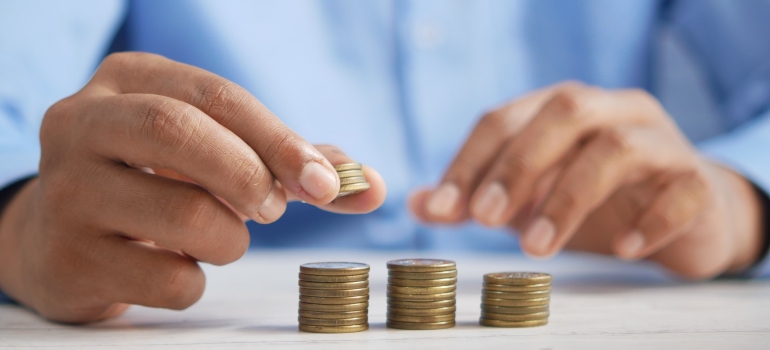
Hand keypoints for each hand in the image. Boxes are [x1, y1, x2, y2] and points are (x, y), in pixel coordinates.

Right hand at [0, 53, 385, 322]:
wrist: (59, 236)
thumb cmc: (155, 182)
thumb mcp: (212, 151)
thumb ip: (291, 162)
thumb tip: (370, 186)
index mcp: (128, 81)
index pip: (216, 96)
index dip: (280, 140)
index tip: (326, 183)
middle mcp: (83, 124)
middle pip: (181, 133)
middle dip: (250, 176)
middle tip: (273, 208)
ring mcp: (66, 192)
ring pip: (184, 216)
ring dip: (230, 239)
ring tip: (218, 236)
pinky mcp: (67, 258)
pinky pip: (167, 279)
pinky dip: (195, 281)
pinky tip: (175, 265)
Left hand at [411, 82, 763, 278]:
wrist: (686, 215)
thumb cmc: (597, 200)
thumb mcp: (529, 198)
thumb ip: (476, 198)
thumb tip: (416, 204)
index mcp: (563, 109)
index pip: (504, 118)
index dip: (469, 161)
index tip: (442, 208)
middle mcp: (612, 111)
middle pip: (564, 112)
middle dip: (517, 165)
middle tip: (484, 219)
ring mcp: (661, 142)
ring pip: (617, 148)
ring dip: (569, 197)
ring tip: (537, 248)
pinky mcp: (698, 181)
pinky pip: (681, 191)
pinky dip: (649, 220)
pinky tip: (621, 249)